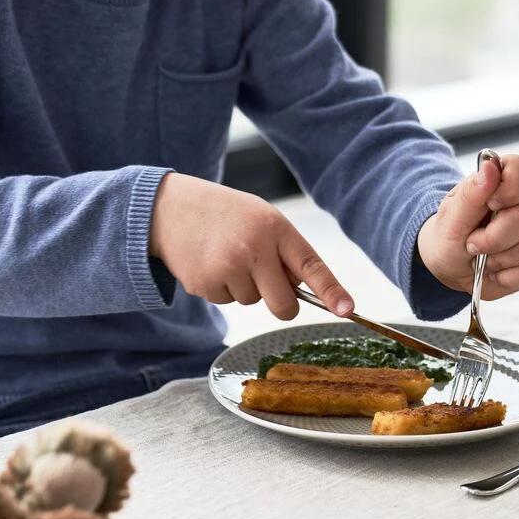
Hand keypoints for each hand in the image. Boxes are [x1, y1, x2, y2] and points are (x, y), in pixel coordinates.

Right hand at [150, 174, 352, 318]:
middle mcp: (254, 249)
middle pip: (284, 305)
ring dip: (244, 287)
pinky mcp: (205, 284)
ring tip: (226, 255)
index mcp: (275, 229)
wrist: (170, 208)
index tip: (348, 309)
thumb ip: (286, 252)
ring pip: (253, 302)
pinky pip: (227, 302)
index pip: (311, 266)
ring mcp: (228, 268)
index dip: (332, 291)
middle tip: (265, 280)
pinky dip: (221, 288)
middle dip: (282, 304)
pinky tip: (210, 263)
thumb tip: (304, 292)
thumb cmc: (226, 214)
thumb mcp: (262, 218)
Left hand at [416, 153, 518, 299]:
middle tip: (473, 244)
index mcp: (502, 180)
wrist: (450, 265)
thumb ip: (472, 193)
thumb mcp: (451, 217)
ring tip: (483, 258)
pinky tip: (496, 271)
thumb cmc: (449, 235)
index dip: (510, 189)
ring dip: (500, 259)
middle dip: (494, 238)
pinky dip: (510, 276)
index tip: (490, 205)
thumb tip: (490, 167)